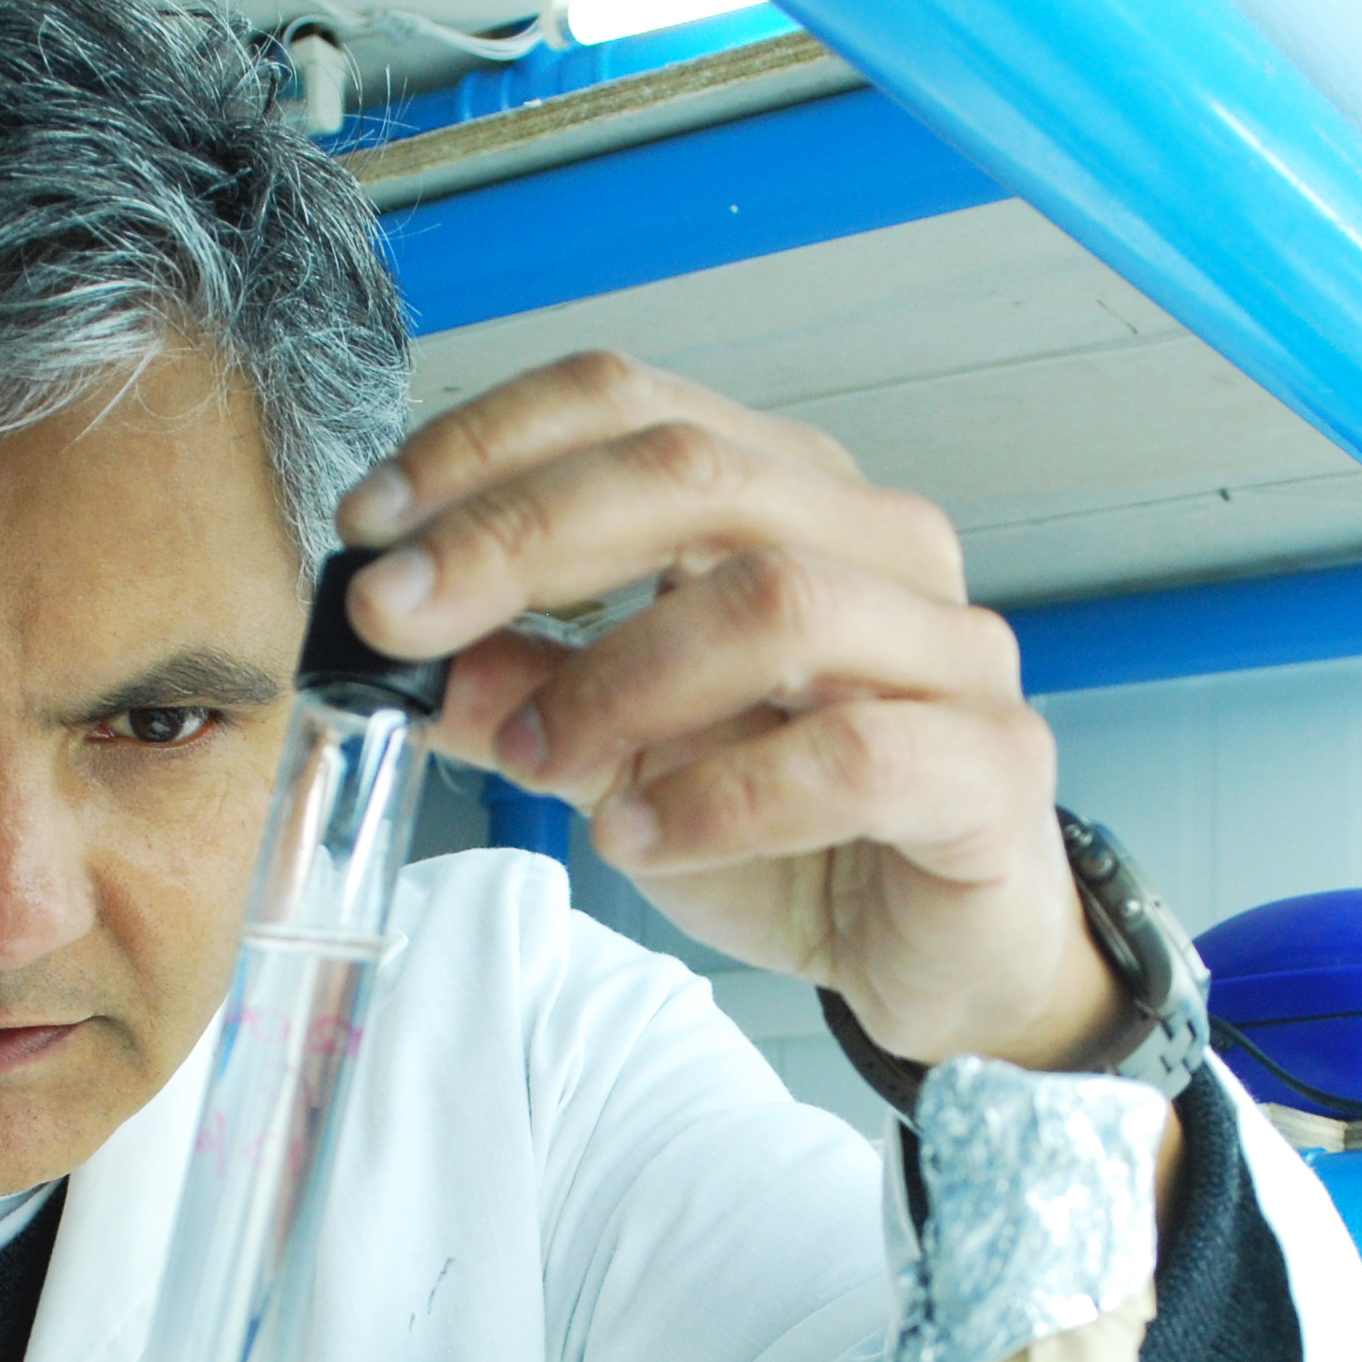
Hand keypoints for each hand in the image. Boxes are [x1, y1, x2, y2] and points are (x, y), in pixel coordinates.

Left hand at [336, 352, 1130, 1075]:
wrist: (935, 956)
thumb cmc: (797, 832)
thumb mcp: (618, 757)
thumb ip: (517, 693)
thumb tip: (390, 649)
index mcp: (788, 497)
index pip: (634, 406)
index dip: (489, 449)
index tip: (370, 529)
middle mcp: (879, 543)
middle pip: (692, 477)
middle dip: (519, 539)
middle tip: (399, 618)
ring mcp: (950, 650)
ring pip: (775, 599)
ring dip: (619, 678)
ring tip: (536, 761)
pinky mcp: (991, 765)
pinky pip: (852, 755)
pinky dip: (721, 797)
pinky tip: (638, 841)